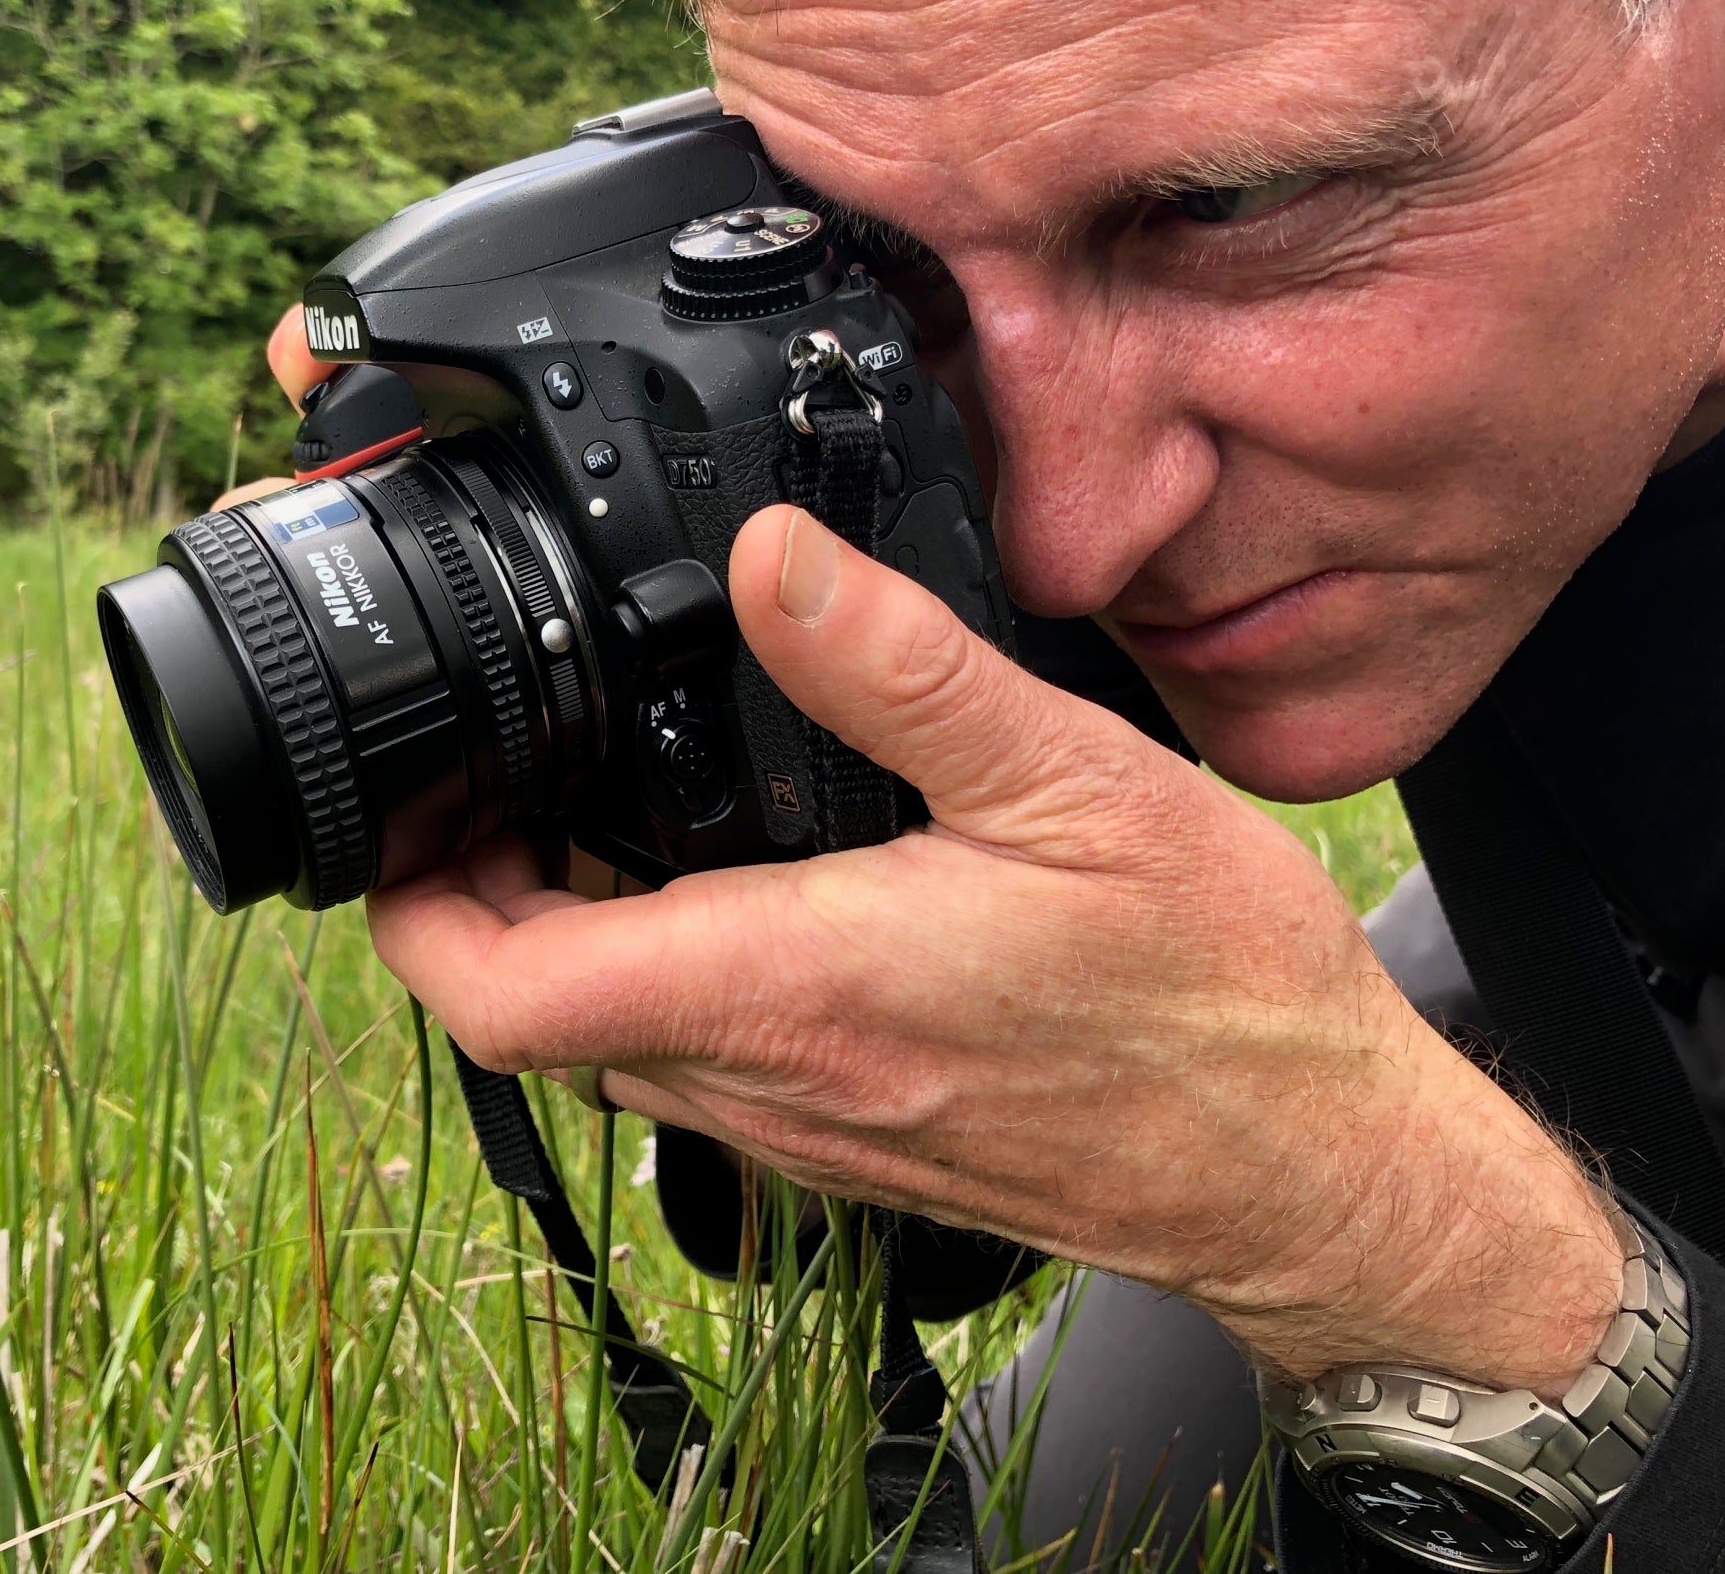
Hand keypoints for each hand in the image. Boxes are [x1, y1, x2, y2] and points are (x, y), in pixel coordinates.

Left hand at [369, 505, 1625, 1394]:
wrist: (1311, 1167)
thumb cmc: (1215, 997)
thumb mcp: (1070, 782)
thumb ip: (898, 666)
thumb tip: (765, 557)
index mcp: (792, 987)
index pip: (504, 994)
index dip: (415, 904)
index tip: (414, 807)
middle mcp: (772, 1078)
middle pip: (528, 1016)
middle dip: (476, 898)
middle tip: (502, 767)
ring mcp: (806, 1126)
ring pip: (608, 1040)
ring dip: (565, 936)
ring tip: (595, 801)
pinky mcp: (852, 1142)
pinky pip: (697, 1062)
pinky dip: (658, 974)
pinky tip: (725, 883)